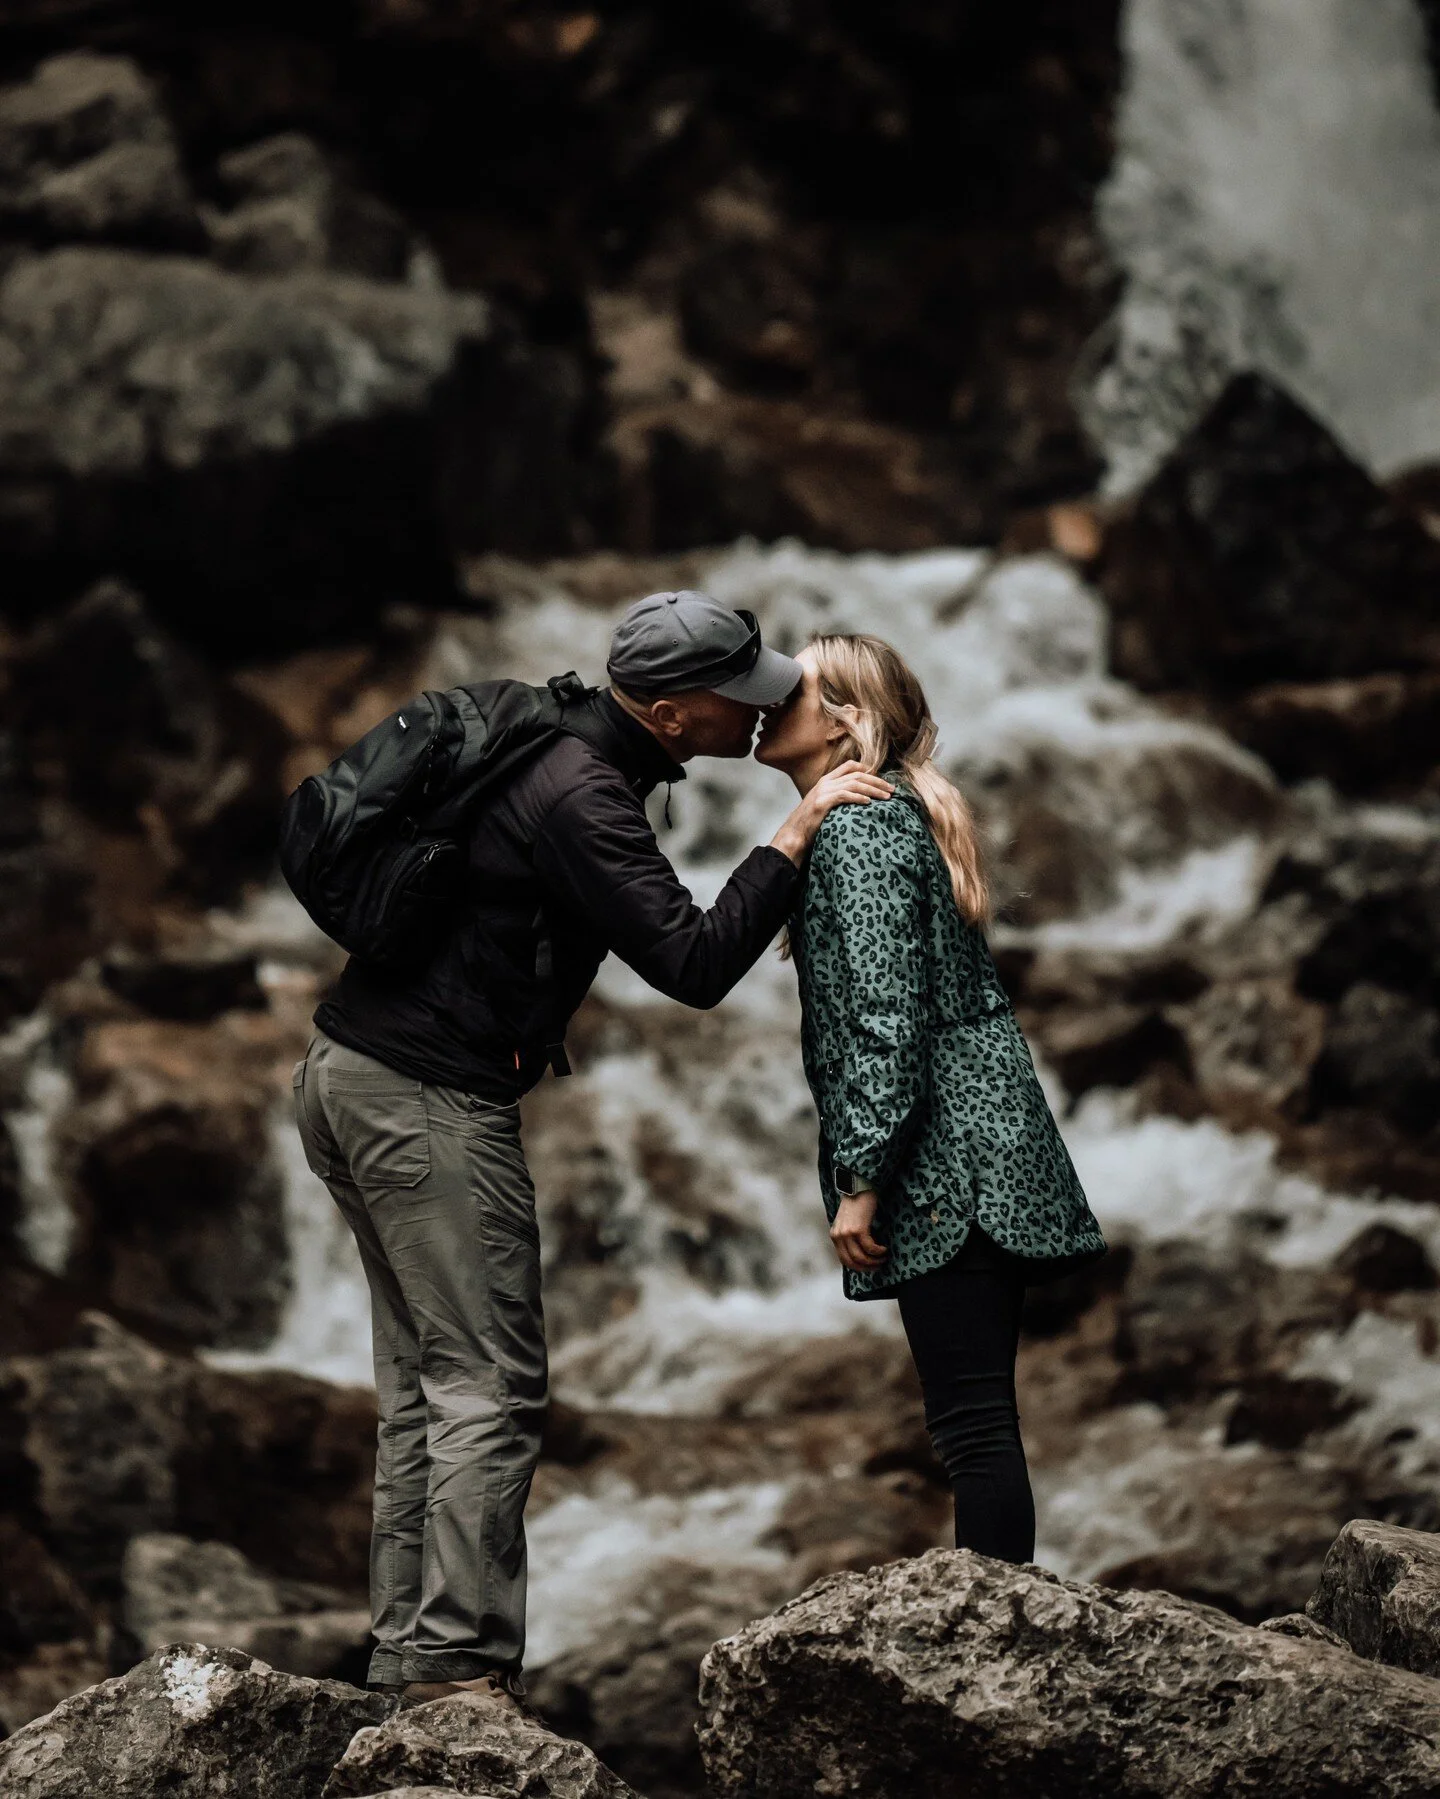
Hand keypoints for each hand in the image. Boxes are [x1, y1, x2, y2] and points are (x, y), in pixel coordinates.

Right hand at [770, 761, 893, 865]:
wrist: (795, 833)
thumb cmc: (812, 822)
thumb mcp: (825, 804)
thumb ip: (838, 796)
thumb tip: (859, 798)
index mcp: (826, 780)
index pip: (850, 765)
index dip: (868, 769)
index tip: (882, 779)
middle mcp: (825, 782)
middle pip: (857, 774)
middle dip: (877, 781)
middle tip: (892, 789)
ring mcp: (823, 791)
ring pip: (854, 783)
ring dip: (873, 789)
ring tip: (886, 797)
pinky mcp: (822, 802)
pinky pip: (845, 795)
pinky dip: (859, 797)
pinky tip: (869, 802)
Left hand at [830, 1190, 886, 1272]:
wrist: (859, 1186)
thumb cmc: (857, 1203)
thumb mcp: (849, 1221)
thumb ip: (850, 1236)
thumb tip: (861, 1254)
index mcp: (834, 1235)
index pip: (844, 1259)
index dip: (858, 1267)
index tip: (870, 1268)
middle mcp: (838, 1236)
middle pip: (852, 1261)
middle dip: (867, 1267)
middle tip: (879, 1266)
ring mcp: (847, 1233)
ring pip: (861, 1257)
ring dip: (874, 1261)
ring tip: (884, 1258)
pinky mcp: (858, 1229)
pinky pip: (869, 1248)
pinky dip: (878, 1251)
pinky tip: (884, 1249)